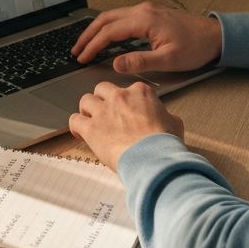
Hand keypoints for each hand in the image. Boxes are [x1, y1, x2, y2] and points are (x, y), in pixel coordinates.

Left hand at [69, 81, 183, 171]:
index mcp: (140, 92)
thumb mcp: (174, 123)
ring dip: (87, 110)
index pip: (128, 89)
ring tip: (91, 122)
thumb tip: (164, 119)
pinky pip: (74, 120)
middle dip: (102, 100)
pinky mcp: (91, 128)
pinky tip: (81, 133)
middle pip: (102, 89)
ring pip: (85, 100)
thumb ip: (164, 115)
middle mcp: (120, 96)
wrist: (154, 158)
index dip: (126, 102)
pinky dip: (76, 126)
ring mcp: (104, 111)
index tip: (126, 113)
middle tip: (106, 114)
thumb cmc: (165, 143)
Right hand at [72, 2, 221, 73]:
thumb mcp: (169, 59)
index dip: (93, 45)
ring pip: (112, 16)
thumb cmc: (196, 47)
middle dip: (88, 35)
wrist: (215, 36)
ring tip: (85, 45)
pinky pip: (122, 17)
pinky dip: (109, 27)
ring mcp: (146, 10)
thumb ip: (140, 61)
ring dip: (97, 30)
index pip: (109, 31)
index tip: (82, 57)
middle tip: (76, 50)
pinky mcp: (150, 14)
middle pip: (106, 19)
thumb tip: (116, 64)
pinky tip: (106, 38)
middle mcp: (143, 11)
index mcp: (145, 20)